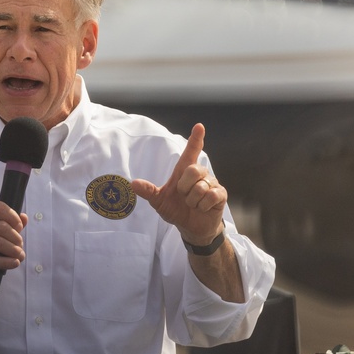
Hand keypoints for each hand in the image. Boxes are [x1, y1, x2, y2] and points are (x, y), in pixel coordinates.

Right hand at [0, 200, 28, 280]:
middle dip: (16, 238)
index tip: (19, 227)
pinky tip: (13, 263)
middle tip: (19, 246)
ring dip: (14, 251)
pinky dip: (7, 262)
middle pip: (3, 227)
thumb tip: (24, 218)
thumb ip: (4, 222)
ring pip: (0, 242)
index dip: (13, 217)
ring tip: (19, 255)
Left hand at [130, 123, 225, 245]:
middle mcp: (199, 174)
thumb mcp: (158, 201)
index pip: (190, 152)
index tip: (199, 126)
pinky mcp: (221, 194)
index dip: (195, 140)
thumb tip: (132, 183)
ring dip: (193, 200)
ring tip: (193, 204)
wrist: (190, 227)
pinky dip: (202, 206)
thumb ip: (148, 192)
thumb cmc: (175, 210)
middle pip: (193, 169)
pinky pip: (211, 196)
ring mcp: (211, 183)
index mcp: (184, 172)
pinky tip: (202, 208)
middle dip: (184, 187)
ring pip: (201, 187)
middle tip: (183, 196)